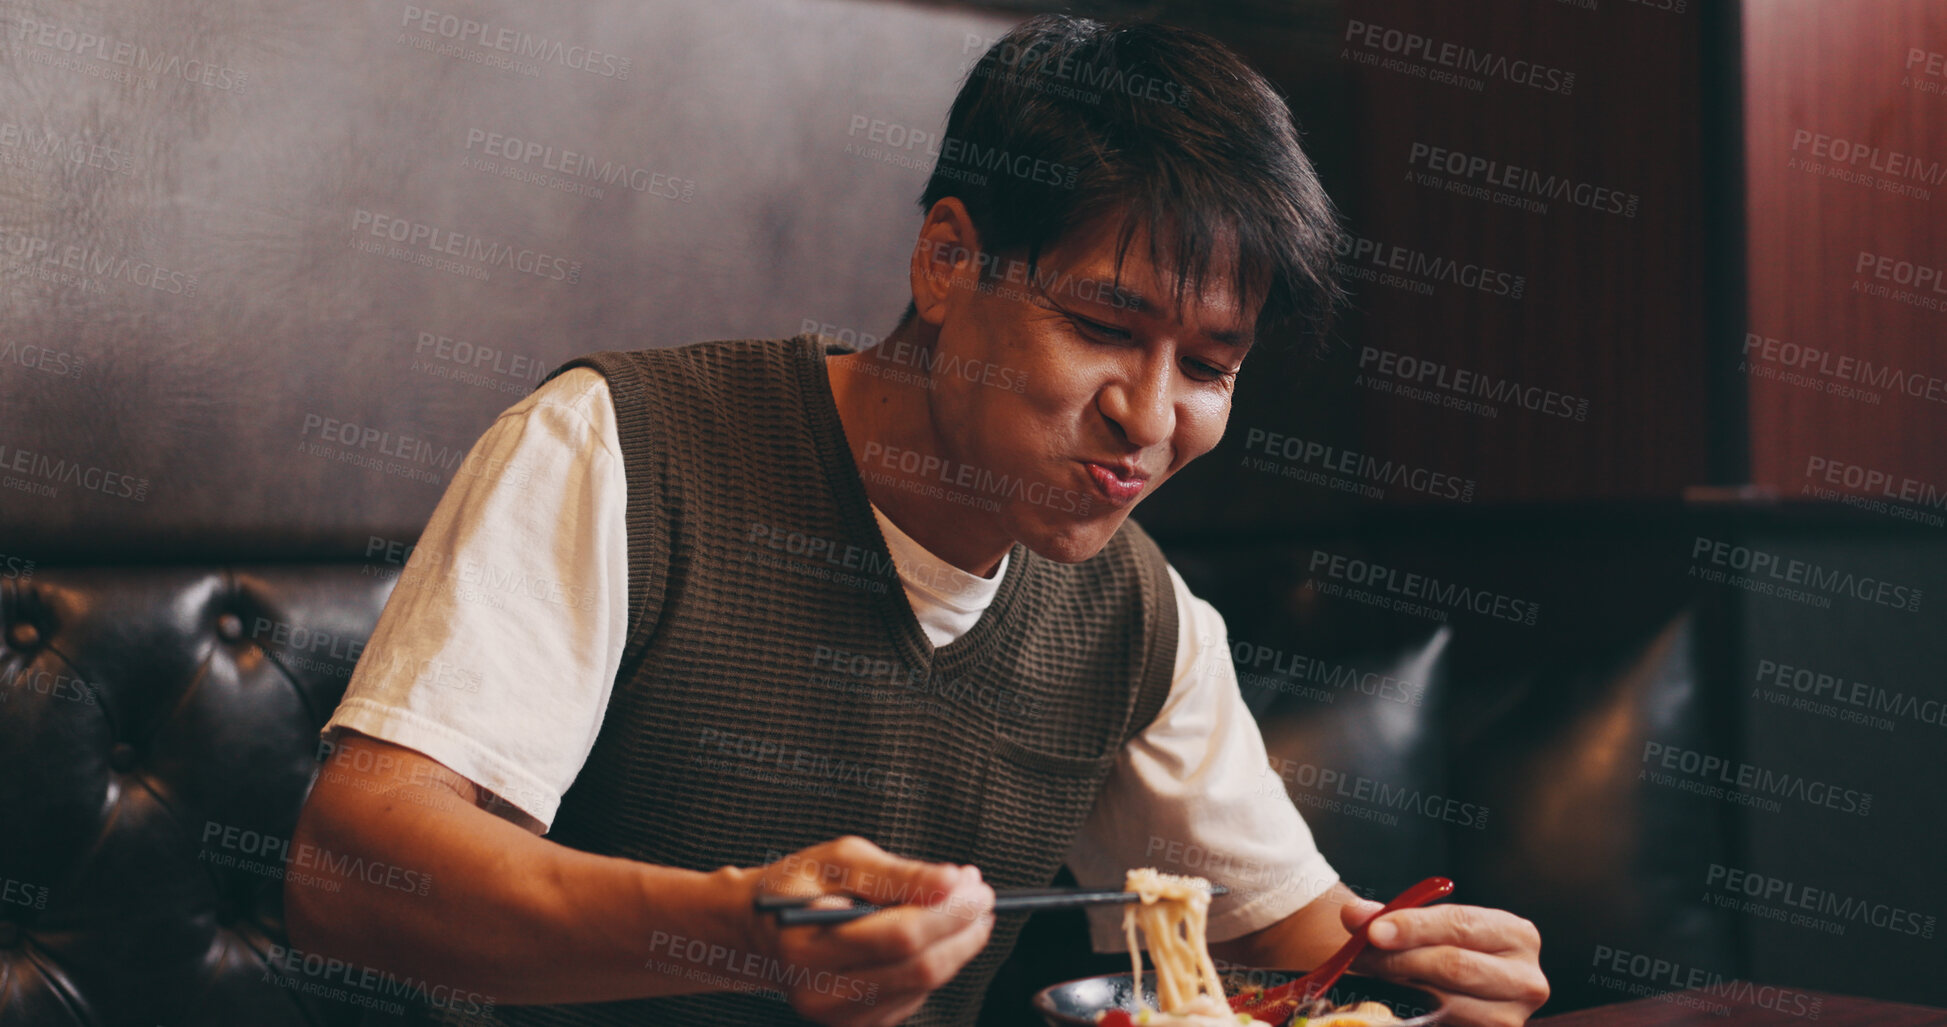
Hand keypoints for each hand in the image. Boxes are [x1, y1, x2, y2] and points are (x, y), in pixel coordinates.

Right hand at [743, 836, 994, 1026]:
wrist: (762, 928)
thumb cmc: (800, 885)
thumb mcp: (840, 859)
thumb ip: (897, 873)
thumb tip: (953, 881)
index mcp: (808, 947)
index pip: (898, 938)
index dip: (948, 912)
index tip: (976, 885)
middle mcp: (820, 992)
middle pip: (918, 968)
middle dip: (962, 929)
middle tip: (981, 895)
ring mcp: (838, 1016)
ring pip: (923, 984)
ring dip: (956, 944)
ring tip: (962, 907)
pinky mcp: (856, 1025)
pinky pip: (914, 995)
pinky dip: (934, 961)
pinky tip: (934, 934)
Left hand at [1343, 897, 1548, 1026]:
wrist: (1452, 984)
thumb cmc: (1440, 947)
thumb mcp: (1423, 925)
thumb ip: (1386, 915)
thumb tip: (1352, 914)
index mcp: (1518, 935)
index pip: (1461, 924)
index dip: (1414, 926)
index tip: (1374, 931)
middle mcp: (1526, 979)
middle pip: (1455, 966)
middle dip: (1400, 959)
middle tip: (1360, 956)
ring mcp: (1511, 1018)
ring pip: (1446, 1003)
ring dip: (1399, 988)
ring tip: (1369, 976)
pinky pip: (1442, 1026)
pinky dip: (1410, 1013)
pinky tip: (1389, 1001)